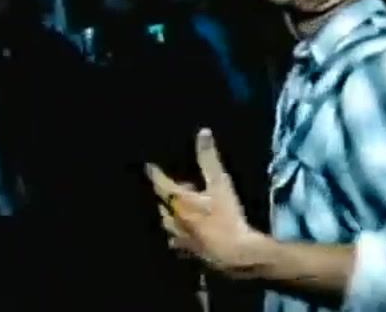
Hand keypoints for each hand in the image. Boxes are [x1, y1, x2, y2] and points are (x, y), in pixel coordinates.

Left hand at [145, 129, 257, 272]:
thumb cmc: (228, 216)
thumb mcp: (221, 183)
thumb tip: (203, 132)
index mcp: (179, 201)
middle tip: (176, 187)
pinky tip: (181, 237)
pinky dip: (177, 236)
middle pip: (164, 204)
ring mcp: (181, 237)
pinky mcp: (190, 251)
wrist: (237, 253)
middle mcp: (175, 219)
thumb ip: (209, 159)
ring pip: (168, 224)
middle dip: (165, 194)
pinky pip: (178, 242)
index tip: (149, 167)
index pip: (162, 184)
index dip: (155, 174)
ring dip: (169, 214)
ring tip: (177, 209)